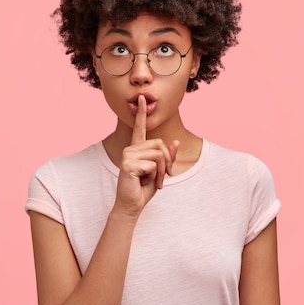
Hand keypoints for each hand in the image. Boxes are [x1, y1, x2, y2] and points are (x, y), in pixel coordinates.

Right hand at [113, 95, 179, 218]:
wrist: (132, 205)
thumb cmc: (144, 189)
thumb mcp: (160, 171)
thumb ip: (167, 157)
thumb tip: (175, 141)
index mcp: (137, 148)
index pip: (139, 127)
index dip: (141, 113)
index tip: (142, 99)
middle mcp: (131, 149)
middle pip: (159, 144)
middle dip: (167, 162)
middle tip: (163, 177)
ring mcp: (128, 155)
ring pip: (158, 154)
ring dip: (162, 171)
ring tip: (154, 181)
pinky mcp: (128, 164)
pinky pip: (153, 164)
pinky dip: (155, 176)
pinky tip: (144, 182)